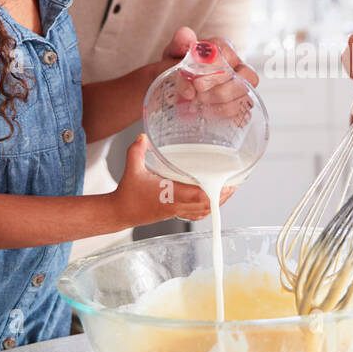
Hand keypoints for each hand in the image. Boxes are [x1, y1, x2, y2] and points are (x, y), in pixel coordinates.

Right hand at [114, 135, 236, 224]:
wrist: (120, 213)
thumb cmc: (127, 193)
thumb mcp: (132, 168)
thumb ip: (137, 151)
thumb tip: (143, 136)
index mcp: (168, 195)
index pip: (198, 196)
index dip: (215, 193)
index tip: (226, 184)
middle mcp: (175, 205)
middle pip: (206, 206)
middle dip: (222, 197)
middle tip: (232, 185)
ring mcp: (175, 212)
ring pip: (203, 212)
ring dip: (217, 204)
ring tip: (227, 192)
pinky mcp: (173, 214)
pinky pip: (196, 215)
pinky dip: (206, 210)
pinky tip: (211, 202)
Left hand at [161, 27, 260, 125]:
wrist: (172, 86)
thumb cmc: (177, 67)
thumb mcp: (174, 53)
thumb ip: (180, 43)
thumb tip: (185, 35)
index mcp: (223, 49)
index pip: (230, 55)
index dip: (216, 70)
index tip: (197, 82)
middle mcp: (237, 67)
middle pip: (247, 78)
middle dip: (222, 90)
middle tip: (199, 96)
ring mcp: (241, 88)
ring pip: (246, 97)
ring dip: (223, 106)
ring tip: (200, 108)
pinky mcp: (238, 107)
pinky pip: (243, 115)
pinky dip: (226, 117)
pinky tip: (209, 117)